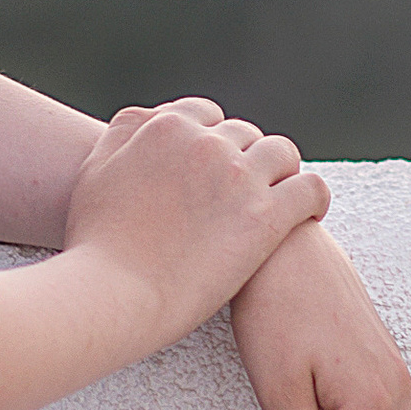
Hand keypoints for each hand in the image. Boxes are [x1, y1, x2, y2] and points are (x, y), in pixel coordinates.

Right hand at [64, 96, 329, 343]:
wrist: (112, 294)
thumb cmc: (96, 244)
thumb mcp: (96, 171)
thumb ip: (123, 136)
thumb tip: (149, 118)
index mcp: (165, 127)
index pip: (205, 115)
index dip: (211, 140)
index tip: (214, 166)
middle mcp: (206, 143)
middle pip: (243, 134)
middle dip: (244, 158)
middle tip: (244, 191)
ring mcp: (239, 177)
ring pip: (281, 153)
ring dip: (281, 172)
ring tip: (282, 197)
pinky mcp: (266, 217)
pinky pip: (310, 189)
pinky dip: (314, 197)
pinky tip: (309, 215)